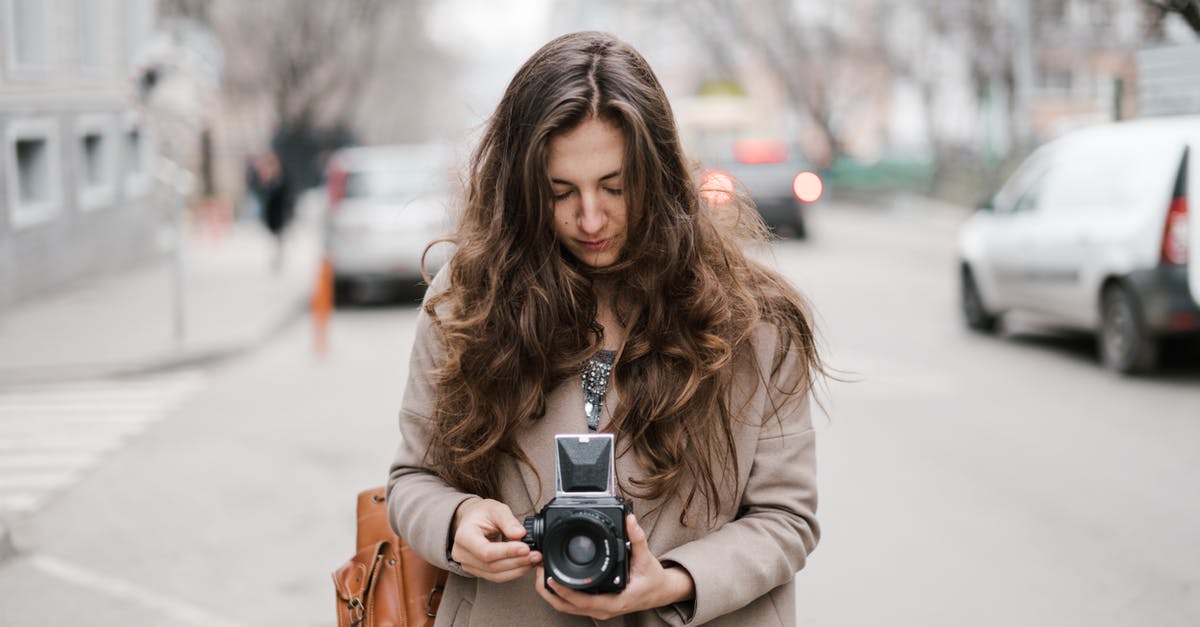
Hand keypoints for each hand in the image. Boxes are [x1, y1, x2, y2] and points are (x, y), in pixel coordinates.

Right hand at [450, 497, 541, 582]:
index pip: (485, 551)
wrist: (472, 520)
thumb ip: (508, 521)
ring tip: (534, 559)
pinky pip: (496, 577)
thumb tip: (520, 534)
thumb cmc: (482, 513)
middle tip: (536, 555)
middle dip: (517, 562)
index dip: (507, 552)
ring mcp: (468, 565)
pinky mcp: (477, 571)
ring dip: (518, 569)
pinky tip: (525, 564)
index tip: (526, 548)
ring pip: (495, 575)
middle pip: (492, 566)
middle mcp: (462, 554)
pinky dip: (513, 572)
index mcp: (464, 536)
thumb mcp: (496, 509)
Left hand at [534, 514, 693, 619]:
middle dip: (549, 591)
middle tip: (538, 568)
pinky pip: (572, 605)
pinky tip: (553, 579)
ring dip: (551, 593)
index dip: (564, 592)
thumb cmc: (653, 580)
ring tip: (541, 571)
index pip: (582, 602)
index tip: (550, 578)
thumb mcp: (646, 558)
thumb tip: (630, 520)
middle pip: (567, 607)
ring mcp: (598, 610)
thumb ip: (637, 538)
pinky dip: (560, 594)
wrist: (661, 593)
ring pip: (566, 607)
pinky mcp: (596, 606)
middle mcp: (604, 610)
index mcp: (614, 601)